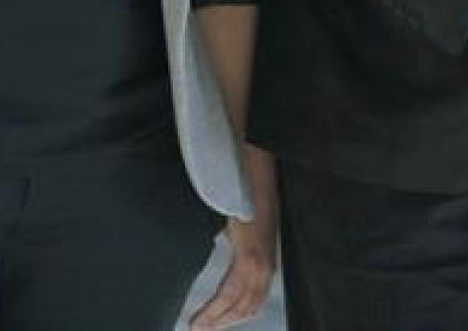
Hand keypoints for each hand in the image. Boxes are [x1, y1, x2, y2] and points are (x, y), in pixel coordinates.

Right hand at [190, 143, 277, 327]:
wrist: (251, 154)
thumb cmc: (244, 176)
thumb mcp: (241, 210)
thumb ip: (236, 231)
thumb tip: (221, 238)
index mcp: (266, 245)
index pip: (257, 292)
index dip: (238, 311)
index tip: (217, 321)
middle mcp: (268, 253)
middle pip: (252, 302)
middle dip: (227, 321)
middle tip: (204, 330)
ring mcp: (262, 252)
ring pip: (244, 301)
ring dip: (220, 319)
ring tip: (198, 327)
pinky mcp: (251, 249)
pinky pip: (234, 288)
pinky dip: (218, 307)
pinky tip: (202, 315)